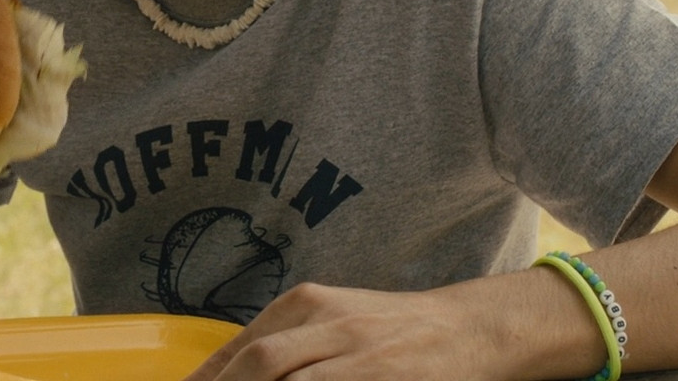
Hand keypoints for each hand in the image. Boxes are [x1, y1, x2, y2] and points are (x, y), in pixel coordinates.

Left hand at [185, 283, 500, 380]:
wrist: (468, 328)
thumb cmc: (388, 329)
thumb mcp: (331, 319)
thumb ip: (281, 341)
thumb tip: (217, 374)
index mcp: (308, 304)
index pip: (242, 349)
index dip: (209, 379)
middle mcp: (332, 325)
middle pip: (261, 364)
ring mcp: (362, 357)